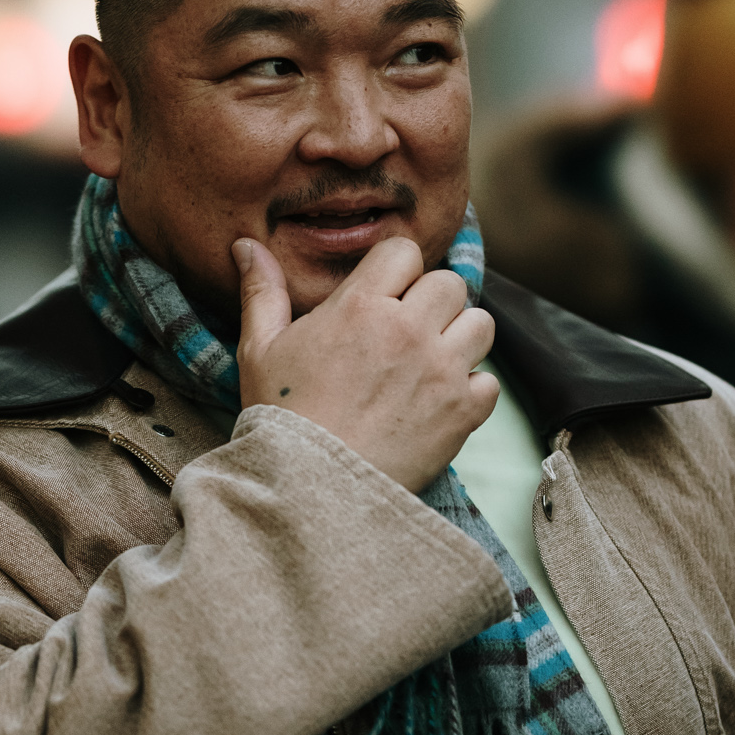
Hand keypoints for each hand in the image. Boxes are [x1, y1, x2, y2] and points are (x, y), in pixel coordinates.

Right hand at [235, 234, 497, 492]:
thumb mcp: (259, 350)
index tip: (386, 297)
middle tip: (409, 333)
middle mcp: (407, 330)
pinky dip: (472, 391)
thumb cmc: (281, 418)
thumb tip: (245, 245)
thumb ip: (262, 292)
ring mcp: (440, 370)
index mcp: (360, 306)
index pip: (403, 252)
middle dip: (433, 302)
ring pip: (481, 324)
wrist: (311, 489)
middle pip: (450, 284)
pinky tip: (441, 403)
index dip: (397, 271)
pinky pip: (489, 382)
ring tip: (430, 364)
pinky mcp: (461, 411)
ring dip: (461, 339)